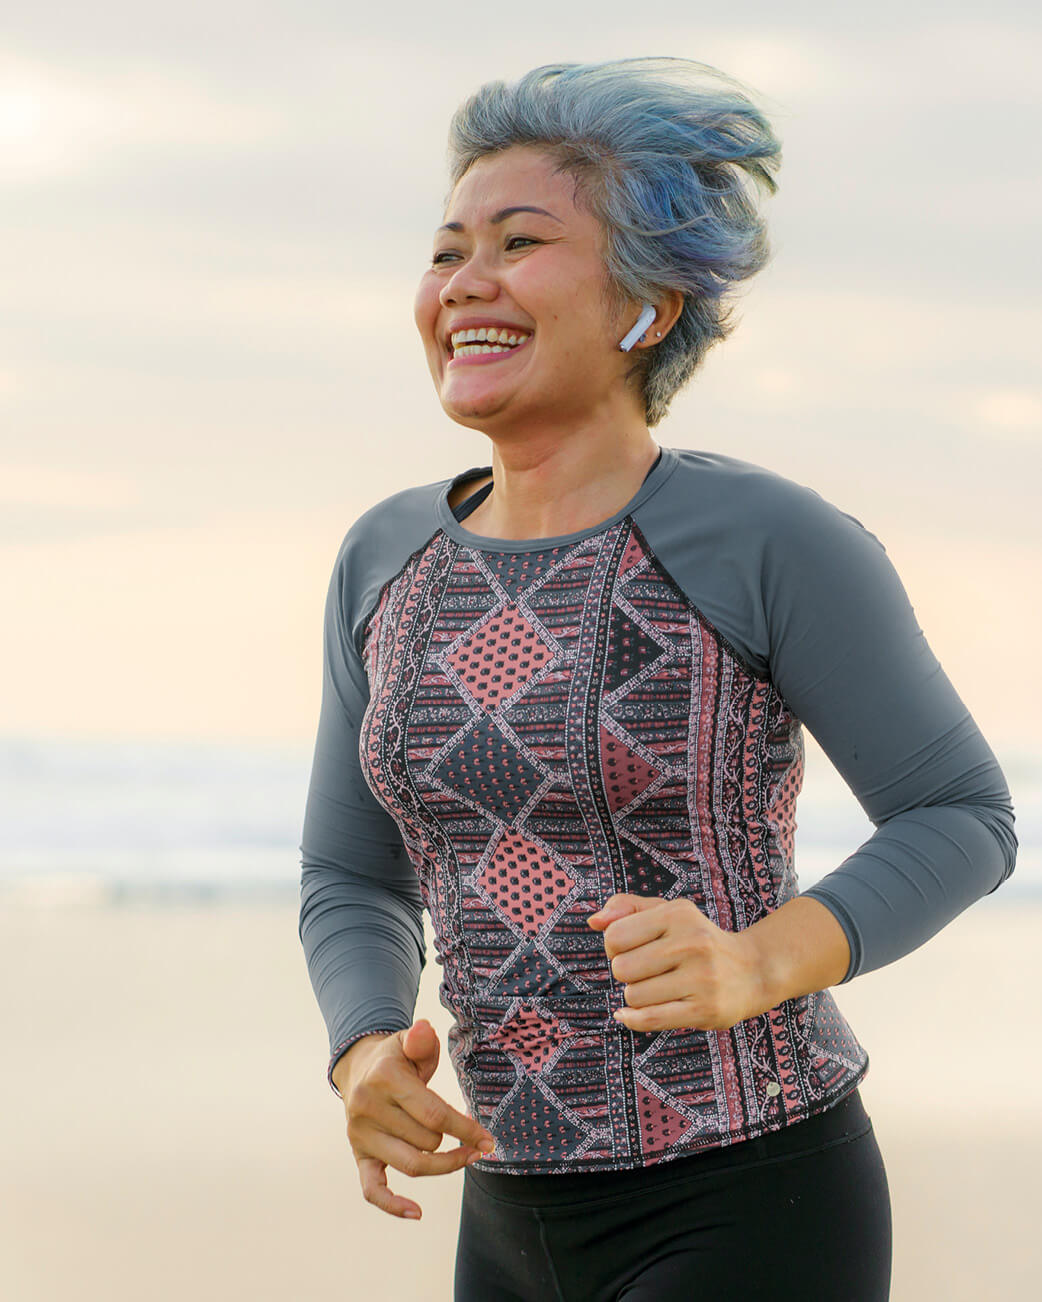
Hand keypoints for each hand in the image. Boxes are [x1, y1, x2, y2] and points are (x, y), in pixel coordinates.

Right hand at [341, 1018, 495, 1219]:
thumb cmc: (396, 1057)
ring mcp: (362, 1135)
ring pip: (411, 1165)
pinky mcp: (359, 1155)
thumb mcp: (408, 1041)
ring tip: (465, 1157)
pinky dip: (393, 1206)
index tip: (489, 1141)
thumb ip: (420, 1039)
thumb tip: (424, 1030)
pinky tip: (417, 1213)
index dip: (465, 1130)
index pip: (433, 1114)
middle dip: (455, 1140)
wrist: (359, 1068)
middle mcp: (368, 1108)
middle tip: (474, 1136)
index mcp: (384, 1079)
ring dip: (444, 1166)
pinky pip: (372, 1190)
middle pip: (426, 1142)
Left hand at [587, 894, 767, 1031]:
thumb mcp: (667, 912)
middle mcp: (691, 943)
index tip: (632, 950)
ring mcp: (701, 978)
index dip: (614, 948)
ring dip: (637, 997)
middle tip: (647, 972)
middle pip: (621, 969)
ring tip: (658, 988)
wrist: (753, 970)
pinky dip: (632, 1020)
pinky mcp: (706, 1010)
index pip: (615, 936)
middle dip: (626, 974)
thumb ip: (626, 908)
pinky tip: (627, 1016)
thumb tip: (593, 922)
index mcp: (678, 914)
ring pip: (634, 996)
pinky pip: (651, 1019)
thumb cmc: (697, 939)